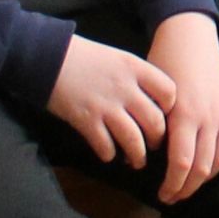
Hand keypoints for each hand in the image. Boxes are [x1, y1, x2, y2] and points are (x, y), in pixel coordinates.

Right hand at [48, 33, 181, 169]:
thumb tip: (151, 102)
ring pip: (133, 140)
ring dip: (137, 156)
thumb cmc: (84, 56)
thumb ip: (136, 77)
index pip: (168, 92)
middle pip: (154, 122)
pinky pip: (105, 146)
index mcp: (135, 68)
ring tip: (136, 161)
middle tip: (153, 145)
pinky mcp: (86, 120)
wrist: (48, 56)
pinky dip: (109, 154)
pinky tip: (108, 154)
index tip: (164, 115)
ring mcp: (106, 106)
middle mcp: (125, 88)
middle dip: (157, 140)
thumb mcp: (117, 58)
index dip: (170, 108)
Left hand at [144, 12, 218, 204]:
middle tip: (173, 197)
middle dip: (187, 189)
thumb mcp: (154, 95)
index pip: (182, 165)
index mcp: (186, 116)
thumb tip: (151, 155)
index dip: (173, 186)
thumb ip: (157, 126)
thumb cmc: (165, 62)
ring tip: (190, 183)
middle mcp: (209, 119)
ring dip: (205, 178)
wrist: (191, 37)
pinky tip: (210, 163)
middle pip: (202, 169)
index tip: (162, 195)